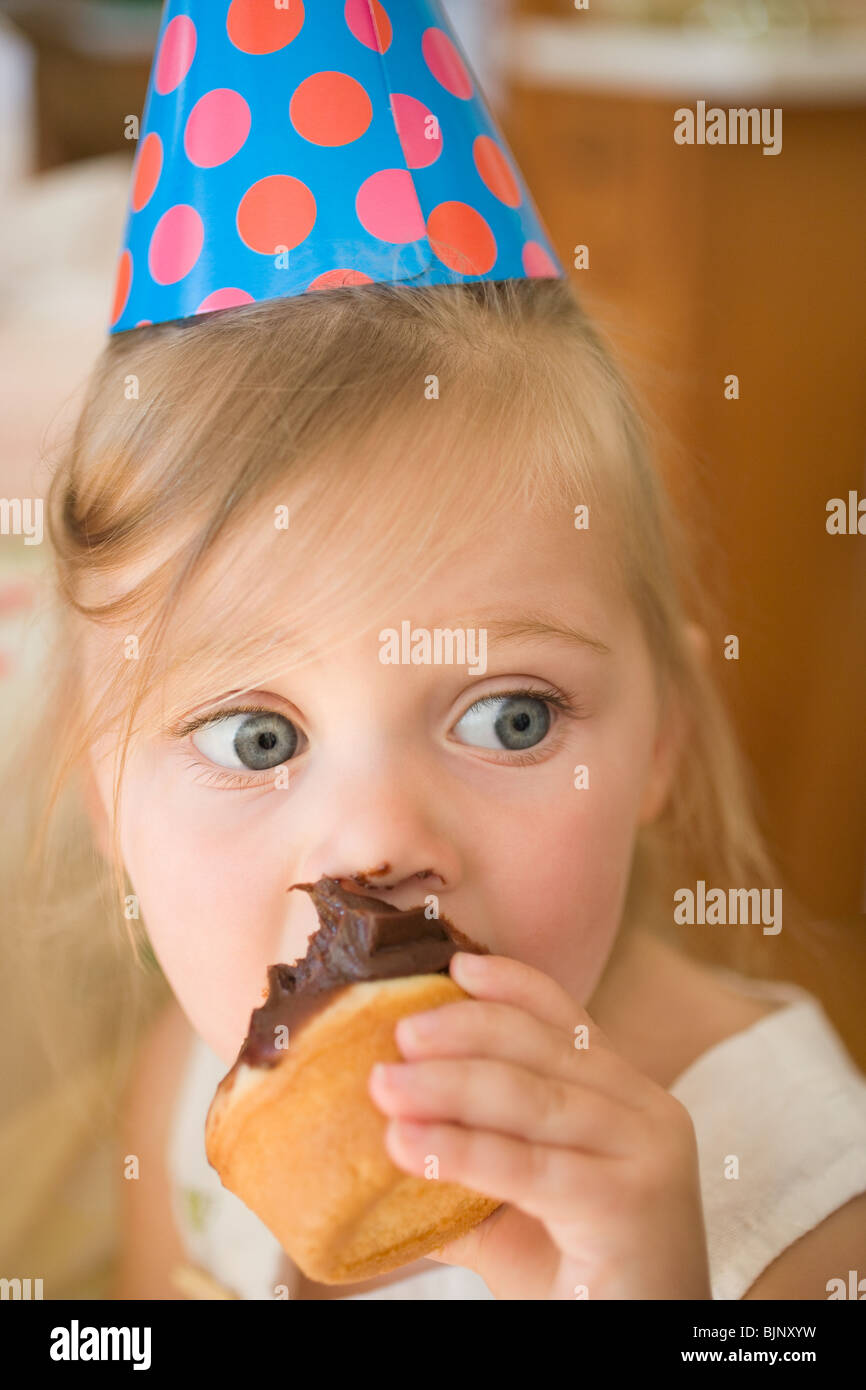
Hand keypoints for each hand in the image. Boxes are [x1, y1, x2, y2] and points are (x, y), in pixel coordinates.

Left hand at [367, 952, 711, 1299]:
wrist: (642, 1348)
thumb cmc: (579, 1277)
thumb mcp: (517, 1208)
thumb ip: (465, 1165)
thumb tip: (381, 1128)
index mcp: (626, 1098)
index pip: (569, 1021)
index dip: (513, 987)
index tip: (454, 966)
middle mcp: (647, 1111)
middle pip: (543, 1049)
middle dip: (463, 1032)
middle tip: (397, 1034)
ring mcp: (648, 1153)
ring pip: (532, 1100)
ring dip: (448, 1087)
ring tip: (383, 1085)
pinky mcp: (632, 1204)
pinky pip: (531, 1167)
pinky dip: (463, 1151)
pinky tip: (408, 1146)